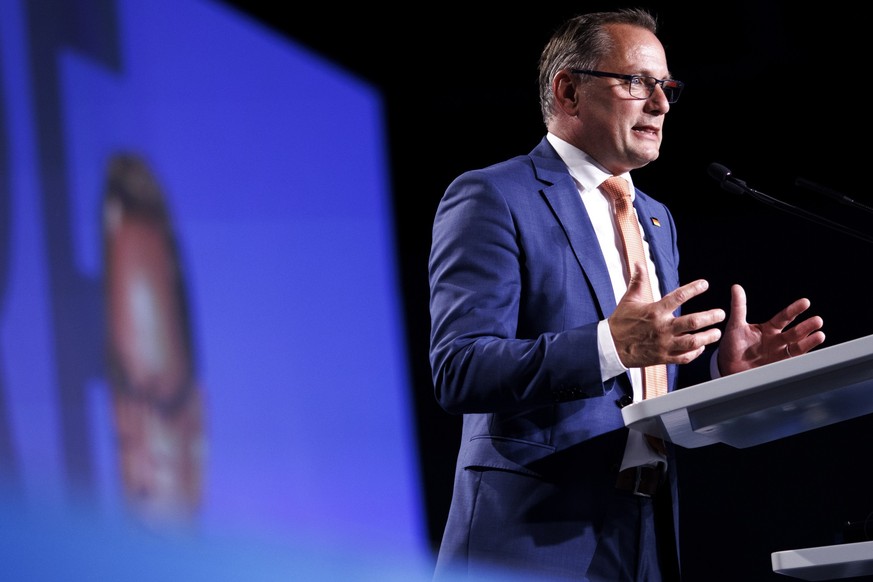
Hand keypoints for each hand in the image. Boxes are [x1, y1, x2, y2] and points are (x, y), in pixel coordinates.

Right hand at [608, 268, 724, 367]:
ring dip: (708, 337)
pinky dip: (695, 353)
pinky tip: (701, 348)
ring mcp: (664, 344)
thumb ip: (638, 281)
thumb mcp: (628, 300)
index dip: (694, 289)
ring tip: (717, 333)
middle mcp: (662, 328)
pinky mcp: (663, 358)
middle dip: (710, 317)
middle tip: (721, 313)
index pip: (678, 297)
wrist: (610, 347)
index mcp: (654, 312)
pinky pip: (684, 357)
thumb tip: (639, 263)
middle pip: (693, 322)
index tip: (705, 284)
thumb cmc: (620, 323)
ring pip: (692, 342)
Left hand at [717, 284, 824, 375]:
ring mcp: (778, 354)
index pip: (784, 317)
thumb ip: (738, 307)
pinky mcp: (777, 366)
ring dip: (809, 341)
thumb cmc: (731, 346)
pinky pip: (792, 362)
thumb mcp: (735, 325)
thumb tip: (736, 287)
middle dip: (806, 327)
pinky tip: (811, 354)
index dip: (794, 310)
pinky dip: (802, 357)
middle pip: (794, 332)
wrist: (728, 368)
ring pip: (797, 347)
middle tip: (818, 320)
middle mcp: (776, 341)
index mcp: (768, 329)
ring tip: (820, 335)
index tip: (805, 302)